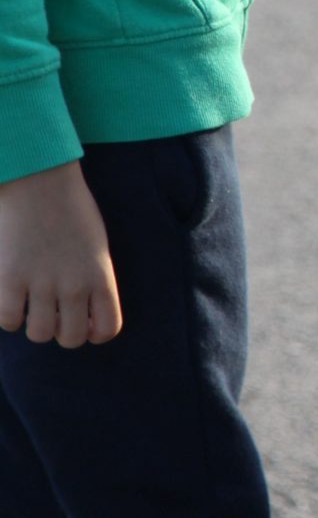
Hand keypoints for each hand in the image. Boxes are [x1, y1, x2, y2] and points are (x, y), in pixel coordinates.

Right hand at [0, 161, 121, 347]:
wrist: (40, 178)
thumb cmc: (70, 208)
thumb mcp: (95, 245)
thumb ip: (93, 278)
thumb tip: (83, 313)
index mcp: (101, 275)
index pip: (107, 329)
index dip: (93, 332)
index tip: (81, 319)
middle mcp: (75, 284)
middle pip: (72, 339)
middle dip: (62, 331)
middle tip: (53, 312)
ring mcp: (42, 282)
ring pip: (40, 334)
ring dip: (34, 325)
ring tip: (31, 305)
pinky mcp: (10, 277)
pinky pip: (8, 320)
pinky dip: (9, 316)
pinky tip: (11, 298)